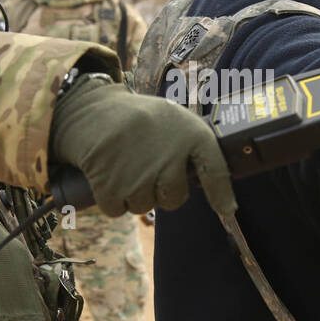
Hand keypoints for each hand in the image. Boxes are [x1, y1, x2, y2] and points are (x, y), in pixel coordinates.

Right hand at [49, 75, 235, 216]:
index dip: (222, 194)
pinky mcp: (110, 185)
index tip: (228, 210)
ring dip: (133, 193)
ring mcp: (140, 172)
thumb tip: (218, 189)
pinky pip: (117, 209)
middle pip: (174, 199)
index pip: (215, 169)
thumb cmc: (139, 120)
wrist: (91, 110)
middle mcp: (169, 154)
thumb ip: (193, 147)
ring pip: (143, 206)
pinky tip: (110, 173)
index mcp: (190, 133)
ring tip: (127, 164)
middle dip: (161, 191)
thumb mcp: (173, 119)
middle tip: (148, 167)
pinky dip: (111, 198)